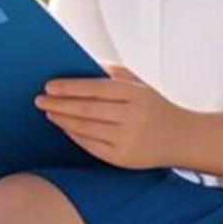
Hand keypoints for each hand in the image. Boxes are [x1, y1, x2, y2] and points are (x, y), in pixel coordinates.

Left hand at [34, 61, 191, 169]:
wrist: (182, 138)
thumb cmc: (155, 107)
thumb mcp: (140, 85)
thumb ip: (113, 74)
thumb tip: (81, 66)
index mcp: (136, 95)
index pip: (95, 88)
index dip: (69, 87)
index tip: (49, 85)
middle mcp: (132, 117)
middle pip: (86, 110)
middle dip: (59, 104)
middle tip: (40, 99)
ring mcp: (127, 139)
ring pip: (85, 128)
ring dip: (62, 119)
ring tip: (49, 111)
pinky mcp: (123, 158)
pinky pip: (91, 145)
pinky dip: (74, 135)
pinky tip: (65, 126)